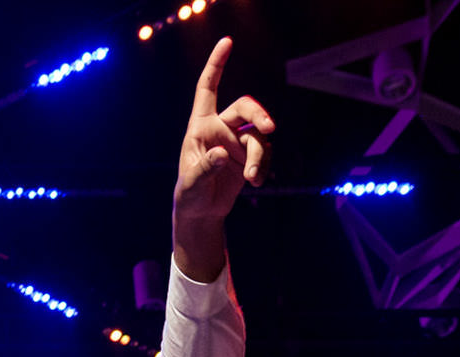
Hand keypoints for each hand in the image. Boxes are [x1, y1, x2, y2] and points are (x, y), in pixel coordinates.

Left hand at [172, 38, 274, 282]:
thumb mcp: (192, 184)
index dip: (217, 64)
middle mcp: (220, 128)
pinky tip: (256, 182)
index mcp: (200, 126)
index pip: (208, 88)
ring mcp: (236, 141)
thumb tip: (223, 153)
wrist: (201, 212)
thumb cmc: (190, 194)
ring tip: (254, 177)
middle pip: (245, 108)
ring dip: (259, 155)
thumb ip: (206, 168)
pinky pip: (264, 153)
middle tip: (269, 128)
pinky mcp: (248, 156)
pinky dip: (263, 166)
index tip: (227, 42)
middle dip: (259, 115)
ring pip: (258, 136)